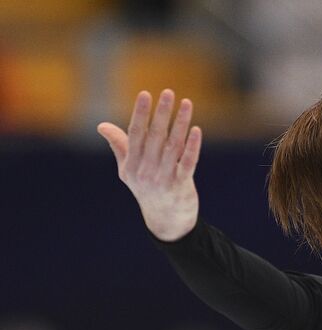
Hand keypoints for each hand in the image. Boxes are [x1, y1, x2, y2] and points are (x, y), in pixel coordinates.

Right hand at [97, 89, 201, 241]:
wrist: (166, 222)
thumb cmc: (146, 189)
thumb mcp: (128, 171)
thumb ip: (120, 146)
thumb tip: (101, 126)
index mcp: (131, 164)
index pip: (135, 134)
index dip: (141, 113)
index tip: (145, 94)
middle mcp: (146, 171)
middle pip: (155, 136)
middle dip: (162, 113)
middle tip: (168, 92)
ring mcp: (164, 179)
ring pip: (173, 146)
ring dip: (180, 123)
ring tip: (187, 104)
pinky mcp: (181, 186)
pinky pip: (188, 163)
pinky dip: (192, 147)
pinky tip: (196, 130)